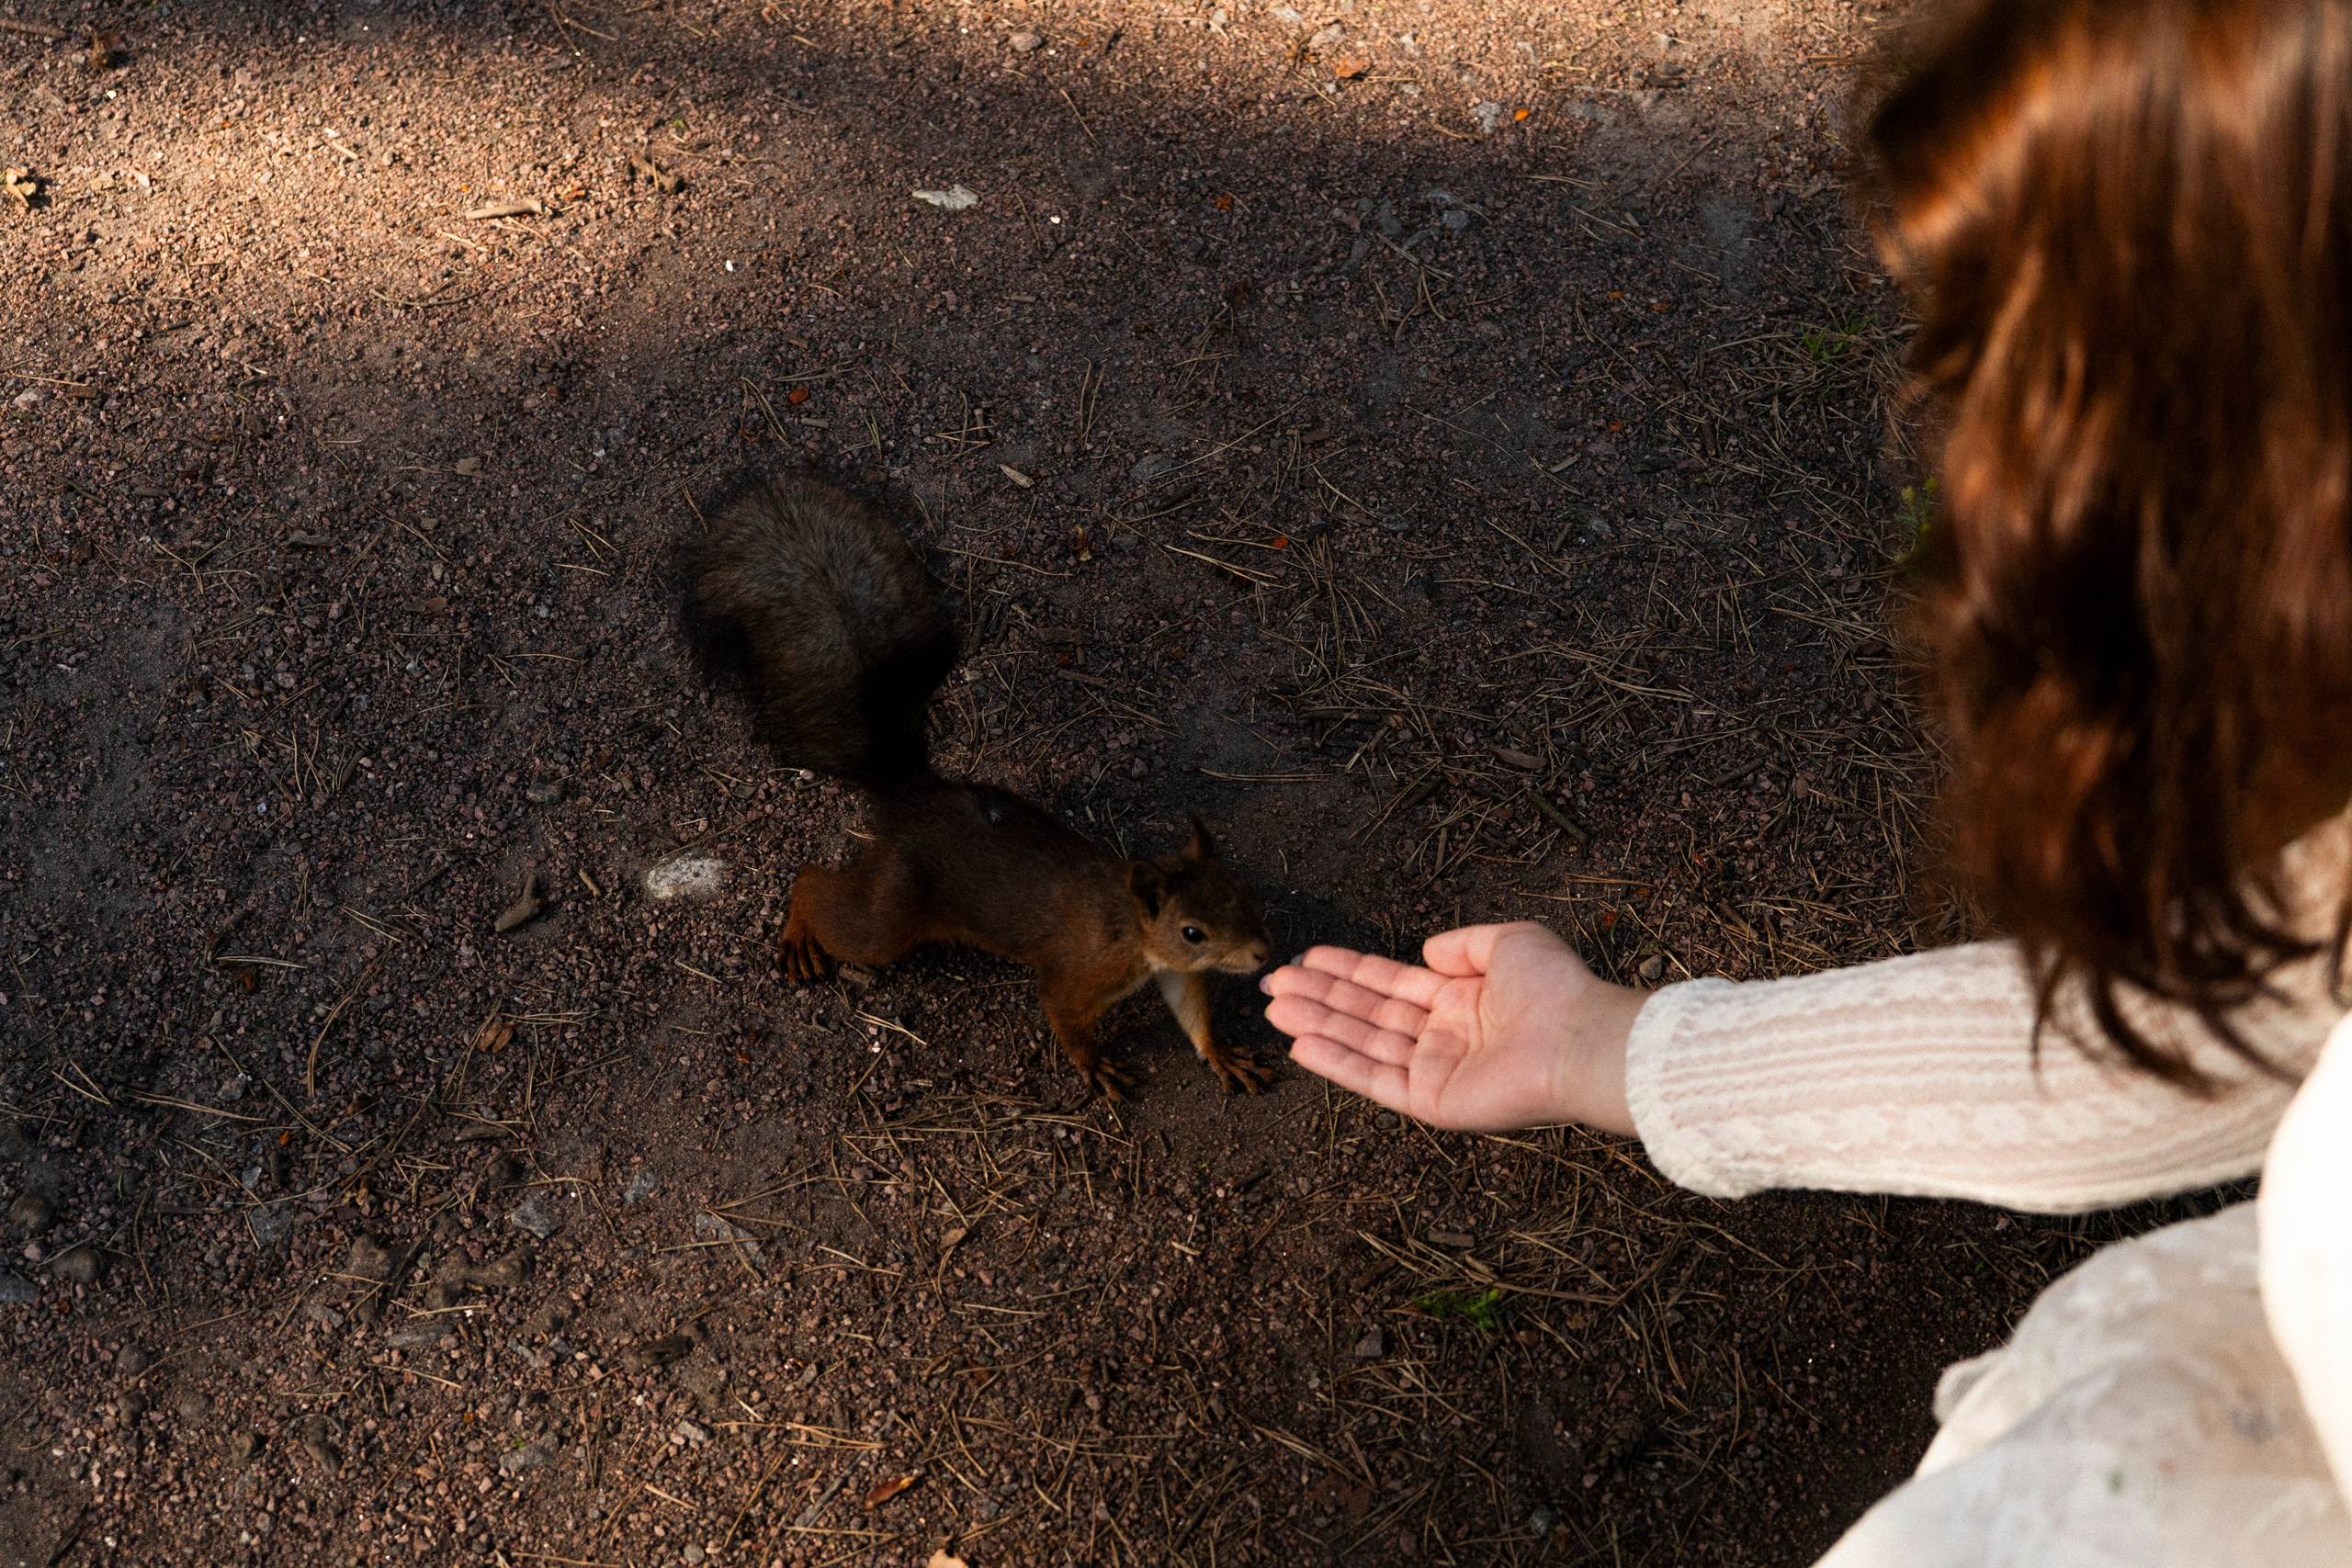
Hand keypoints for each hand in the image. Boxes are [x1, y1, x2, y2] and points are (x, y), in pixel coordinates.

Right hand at [1260, 922, 1646, 1133]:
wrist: (1578, 1040)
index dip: (1347, 970)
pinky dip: (1337, 1062)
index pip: (1389, 984)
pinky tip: (1301, 1044)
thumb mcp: (1509, 942)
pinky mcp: (1432, 1102)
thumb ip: (1464, 944)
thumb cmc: (1554, 990)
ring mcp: (1436, 1070)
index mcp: (1460, 1000)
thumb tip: (1424, 952)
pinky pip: (1375, 1079)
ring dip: (1317, 1024)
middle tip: (1271, 982)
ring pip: (1363, 1043)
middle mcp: (1443, 1036)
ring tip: (1273, 1007)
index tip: (1305, 958)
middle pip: (1367, 1013)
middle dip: (1319, 996)